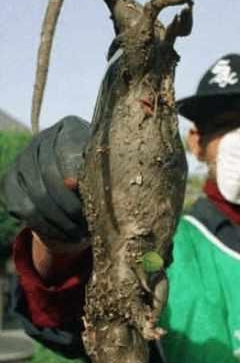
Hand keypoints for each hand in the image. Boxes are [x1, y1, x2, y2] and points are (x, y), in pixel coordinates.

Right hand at [3, 115, 89, 244]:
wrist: (77, 183)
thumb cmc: (100, 175)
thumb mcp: (105, 170)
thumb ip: (94, 172)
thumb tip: (72, 184)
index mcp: (69, 128)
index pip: (68, 150)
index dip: (75, 174)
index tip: (88, 196)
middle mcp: (41, 139)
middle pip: (50, 175)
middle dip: (71, 206)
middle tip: (88, 224)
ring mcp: (22, 159)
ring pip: (37, 196)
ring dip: (60, 221)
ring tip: (80, 234)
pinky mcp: (10, 181)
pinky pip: (23, 208)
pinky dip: (45, 227)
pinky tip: (64, 235)